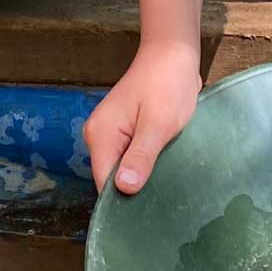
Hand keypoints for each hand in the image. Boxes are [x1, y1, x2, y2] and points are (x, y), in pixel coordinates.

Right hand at [82, 41, 201, 193]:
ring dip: (141, 177)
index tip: (146, 217)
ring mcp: (110, 133)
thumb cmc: (168, 83)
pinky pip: (129, 157)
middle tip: (162, 203)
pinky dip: (144, 165)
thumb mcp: (158, 124)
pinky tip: (161, 169)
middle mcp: (98, 136)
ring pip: (121, 169)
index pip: (104, 184)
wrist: (173, 53)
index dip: (123, 203)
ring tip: (164, 186)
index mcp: (100, 135)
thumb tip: (124, 189)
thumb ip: (140, 156)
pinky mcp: (124, 131)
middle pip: (111, 179)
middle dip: (133, 191)